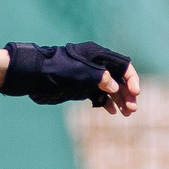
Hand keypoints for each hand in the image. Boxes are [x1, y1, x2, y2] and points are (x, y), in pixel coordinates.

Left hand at [1, 42, 139, 112]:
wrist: (33, 75)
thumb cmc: (56, 69)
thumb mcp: (79, 71)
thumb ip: (99, 78)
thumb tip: (115, 88)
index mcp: (97, 55)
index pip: (122, 66)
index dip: (131, 79)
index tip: (134, 93)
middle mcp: (96, 65)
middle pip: (119, 79)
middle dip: (127, 93)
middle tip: (132, 109)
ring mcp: (89, 77)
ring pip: (110, 89)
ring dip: (120, 100)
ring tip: (126, 114)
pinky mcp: (81, 87)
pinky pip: (99, 95)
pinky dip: (106, 103)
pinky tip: (112, 112)